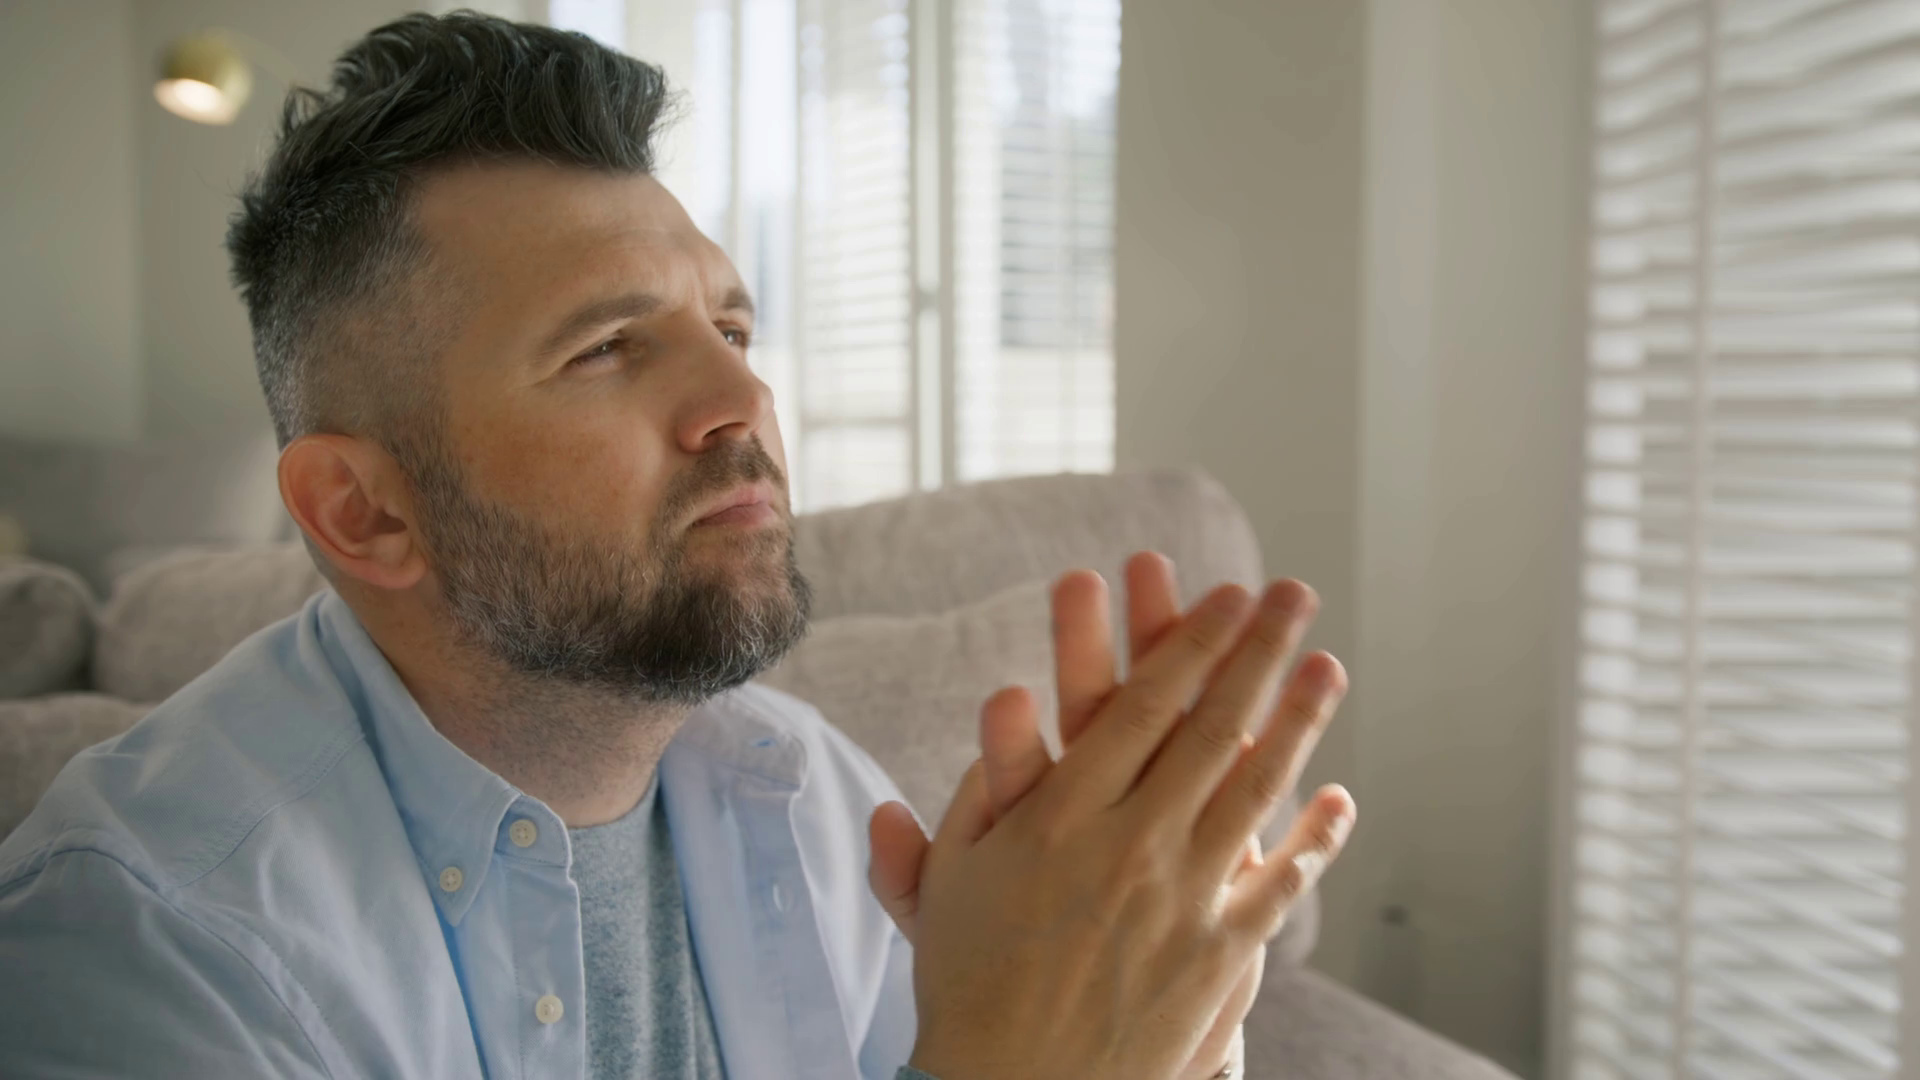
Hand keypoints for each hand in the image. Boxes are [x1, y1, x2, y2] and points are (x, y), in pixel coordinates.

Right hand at [869, 557, 1354, 1078]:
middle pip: (1210, 728)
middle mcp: (1132, 846)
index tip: (1223, 595)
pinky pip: (1281, 883)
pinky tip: (1340, 797)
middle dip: (1256, 653)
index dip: (1188, 645)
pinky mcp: (1221, 955)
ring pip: (1255, 789)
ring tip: (1327, 667)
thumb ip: (982, 788)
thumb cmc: (972, 980)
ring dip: (1297, 720)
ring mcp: (1185, 900)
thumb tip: (1008, 700)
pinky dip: (1314, 837)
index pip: (1139, 708)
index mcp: (1062, 818)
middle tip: (1291, 597)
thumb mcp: (954, 876)